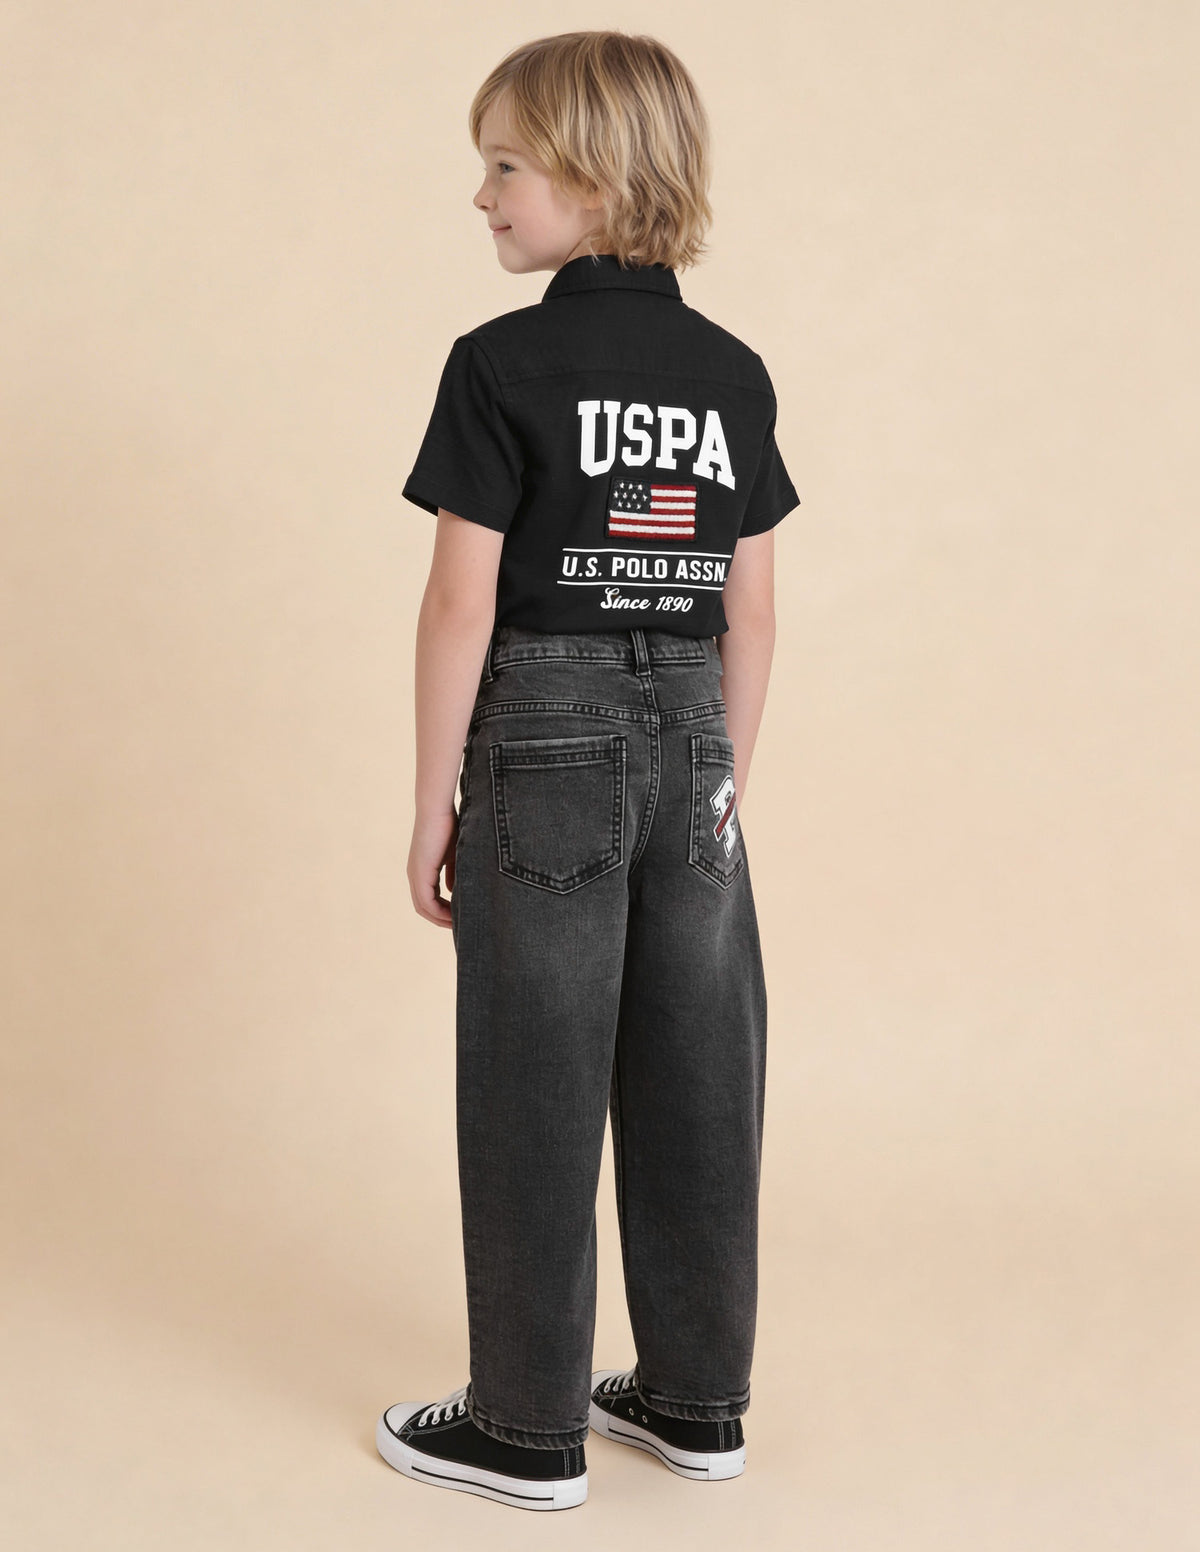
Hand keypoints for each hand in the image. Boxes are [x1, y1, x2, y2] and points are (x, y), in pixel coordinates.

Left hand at [408, 808, 457, 927]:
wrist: (437, 809)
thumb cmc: (448, 825)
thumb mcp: (455, 854)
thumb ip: (453, 873)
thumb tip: (453, 890)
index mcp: (422, 870)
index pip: (428, 900)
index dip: (443, 911)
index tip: (460, 916)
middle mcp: (414, 875)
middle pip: (424, 909)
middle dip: (441, 919)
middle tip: (460, 926)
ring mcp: (415, 875)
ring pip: (424, 908)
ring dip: (441, 918)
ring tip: (459, 924)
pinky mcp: (420, 874)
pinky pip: (427, 902)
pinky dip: (439, 912)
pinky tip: (455, 914)